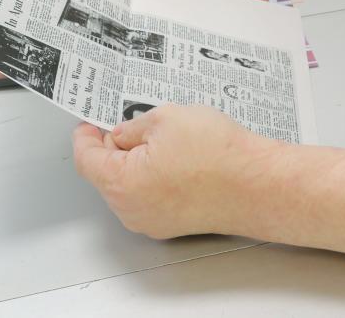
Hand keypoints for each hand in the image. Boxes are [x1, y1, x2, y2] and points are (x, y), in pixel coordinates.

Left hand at [72, 105, 276, 239]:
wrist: (258, 185)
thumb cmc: (217, 154)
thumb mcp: (165, 118)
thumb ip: (133, 127)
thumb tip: (122, 135)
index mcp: (122, 184)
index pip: (87, 160)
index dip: (86, 136)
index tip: (88, 122)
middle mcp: (133, 211)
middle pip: (107, 176)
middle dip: (113, 148)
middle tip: (129, 123)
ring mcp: (154, 222)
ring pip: (129, 188)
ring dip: (135, 163)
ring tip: (162, 138)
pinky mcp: (174, 225)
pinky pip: (150, 198)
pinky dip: (153, 178)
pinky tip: (176, 158)